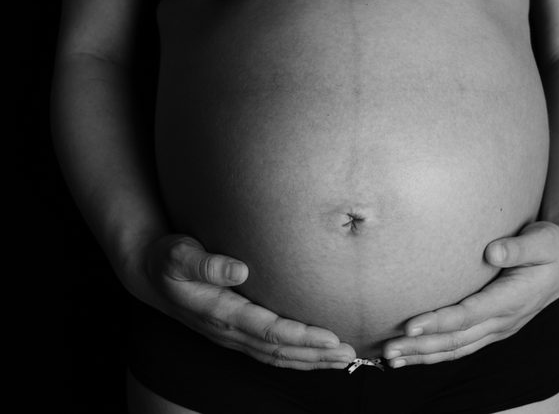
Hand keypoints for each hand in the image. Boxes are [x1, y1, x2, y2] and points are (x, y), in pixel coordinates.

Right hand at [130, 234, 355, 369]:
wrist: (152, 274)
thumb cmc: (168, 259)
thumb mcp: (177, 254)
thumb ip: (205, 262)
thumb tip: (241, 269)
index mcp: (220, 312)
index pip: (269, 331)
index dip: (302, 337)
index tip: (331, 338)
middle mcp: (229, 331)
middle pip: (279, 351)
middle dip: (316, 355)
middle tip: (350, 354)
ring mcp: (233, 336)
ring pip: (277, 356)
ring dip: (311, 360)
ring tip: (343, 360)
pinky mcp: (237, 333)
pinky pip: (270, 352)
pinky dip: (297, 356)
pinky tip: (317, 354)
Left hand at [381, 221, 558, 367]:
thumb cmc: (551, 246)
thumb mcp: (542, 241)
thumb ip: (518, 247)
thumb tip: (492, 251)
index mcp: (512, 299)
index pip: (469, 315)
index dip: (439, 322)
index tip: (410, 325)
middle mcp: (504, 320)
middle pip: (456, 339)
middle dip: (421, 346)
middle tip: (389, 349)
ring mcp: (498, 328)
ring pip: (457, 348)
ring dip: (423, 355)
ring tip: (392, 358)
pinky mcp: (492, 329)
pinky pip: (461, 346)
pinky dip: (435, 353)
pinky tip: (413, 354)